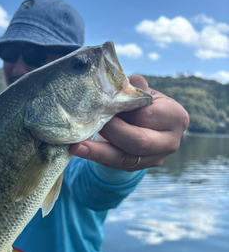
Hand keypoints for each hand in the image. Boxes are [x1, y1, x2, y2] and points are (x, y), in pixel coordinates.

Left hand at [70, 75, 189, 170]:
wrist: (141, 123)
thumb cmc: (141, 102)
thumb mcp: (140, 90)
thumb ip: (131, 87)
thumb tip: (113, 83)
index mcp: (175, 117)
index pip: (145, 116)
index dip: (123, 111)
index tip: (102, 104)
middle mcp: (170, 142)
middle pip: (137, 142)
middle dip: (111, 132)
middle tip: (88, 123)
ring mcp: (154, 159)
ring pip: (123, 158)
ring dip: (97, 152)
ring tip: (76, 146)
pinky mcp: (136, 168)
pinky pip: (114, 164)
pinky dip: (95, 156)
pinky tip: (78, 149)